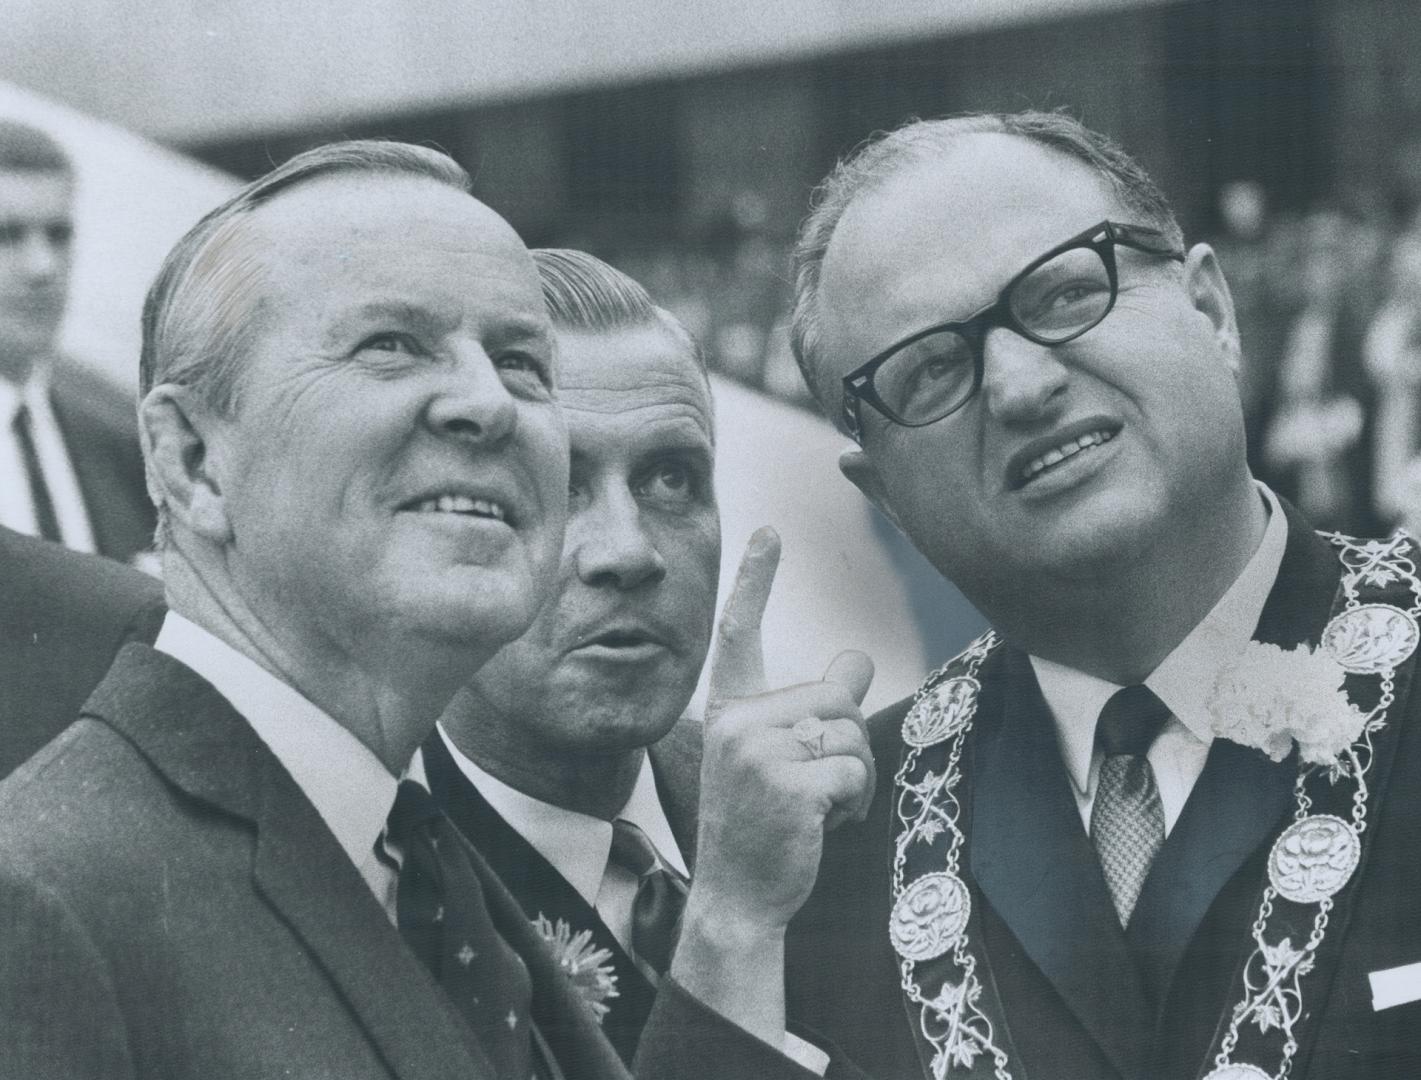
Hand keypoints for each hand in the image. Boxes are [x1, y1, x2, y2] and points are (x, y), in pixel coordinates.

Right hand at [689, 525, 874, 937]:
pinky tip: (824, 824)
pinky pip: (855, 768)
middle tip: (816, 785)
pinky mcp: (788, 782)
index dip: (755, 580)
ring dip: (855, 774)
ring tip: (818, 807)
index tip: (768, 532)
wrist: (738, 897)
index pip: (739, 633)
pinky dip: (855, 799)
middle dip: (846, 739)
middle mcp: (737, 722)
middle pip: (833, 694)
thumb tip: (857, 657)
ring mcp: (758, 751)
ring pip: (851, 730)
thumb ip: (812, 708)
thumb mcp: (777, 757)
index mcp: (729, 711)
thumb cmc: (763, 825)